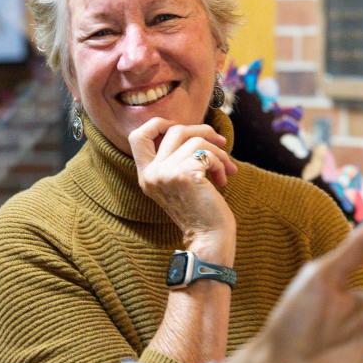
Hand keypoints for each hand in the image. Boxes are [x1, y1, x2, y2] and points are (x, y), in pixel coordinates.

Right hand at [128, 118, 238, 262]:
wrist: (208, 239)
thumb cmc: (201, 211)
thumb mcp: (180, 182)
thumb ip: (178, 158)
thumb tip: (200, 130)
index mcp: (146, 175)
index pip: (137, 136)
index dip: (158, 124)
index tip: (181, 129)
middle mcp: (151, 173)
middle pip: (173, 130)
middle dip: (202, 131)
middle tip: (220, 143)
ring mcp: (165, 174)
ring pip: (195, 140)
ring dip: (217, 152)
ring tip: (226, 169)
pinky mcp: (184, 175)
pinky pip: (207, 154)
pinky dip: (221, 164)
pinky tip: (223, 180)